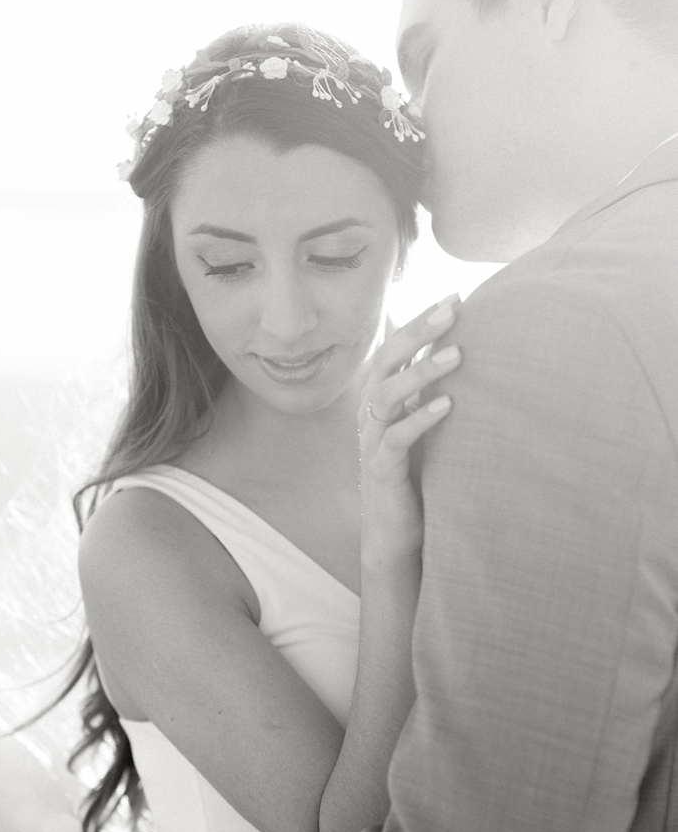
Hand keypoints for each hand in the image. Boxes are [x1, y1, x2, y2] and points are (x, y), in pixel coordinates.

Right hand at [360, 294, 461, 561]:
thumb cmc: (413, 476)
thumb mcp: (421, 427)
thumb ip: (428, 392)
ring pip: (388, 395)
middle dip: (419, 332)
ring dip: (422, 372)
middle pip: (387, 361)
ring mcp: (373, 441)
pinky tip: (447, 405)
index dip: (421, 321)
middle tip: (453, 309)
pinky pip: (396, 438)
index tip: (455, 296)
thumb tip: (458, 352)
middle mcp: (372, 414)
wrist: (393, 535)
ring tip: (457, 354)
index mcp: (380, 399)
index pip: (395, 348)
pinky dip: (420, 419)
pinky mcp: (383, 471)